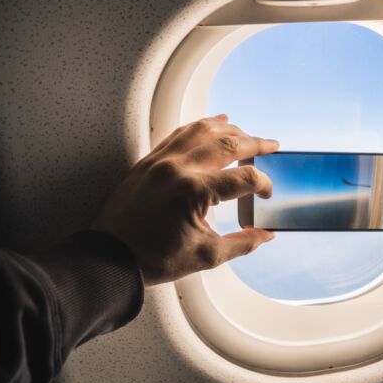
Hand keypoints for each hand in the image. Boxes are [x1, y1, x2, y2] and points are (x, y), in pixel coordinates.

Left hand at [92, 114, 277, 285]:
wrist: (110, 258)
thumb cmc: (153, 259)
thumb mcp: (206, 256)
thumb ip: (242, 244)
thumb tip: (266, 235)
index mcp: (195, 191)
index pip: (244, 178)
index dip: (263, 184)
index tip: (266, 194)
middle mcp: (179, 168)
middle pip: (228, 144)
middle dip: (255, 144)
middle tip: (272, 145)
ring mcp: (161, 161)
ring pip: (202, 130)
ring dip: (229, 129)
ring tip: (246, 134)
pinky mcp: (148, 161)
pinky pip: (179, 133)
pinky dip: (200, 126)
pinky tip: (213, 124)